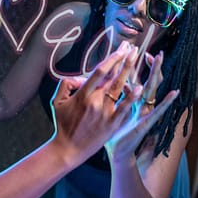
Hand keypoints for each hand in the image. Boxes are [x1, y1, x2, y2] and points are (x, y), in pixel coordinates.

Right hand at [48, 41, 149, 163]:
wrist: (68, 150)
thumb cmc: (62, 124)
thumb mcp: (57, 102)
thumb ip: (66, 84)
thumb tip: (79, 77)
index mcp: (82, 95)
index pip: (99, 72)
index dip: (111, 59)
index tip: (120, 49)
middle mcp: (95, 102)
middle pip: (112, 76)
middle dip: (123, 60)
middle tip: (132, 48)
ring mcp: (105, 113)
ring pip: (119, 88)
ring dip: (129, 72)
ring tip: (137, 59)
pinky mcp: (112, 125)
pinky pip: (124, 108)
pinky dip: (131, 97)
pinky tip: (140, 87)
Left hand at [104, 50, 176, 166]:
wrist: (118, 153)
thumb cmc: (114, 132)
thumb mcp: (113, 110)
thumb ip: (115, 96)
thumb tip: (115, 82)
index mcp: (132, 100)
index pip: (135, 78)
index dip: (134, 64)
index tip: (133, 51)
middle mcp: (141, 104)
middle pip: (147, 80)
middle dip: (151, 66)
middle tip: (156, 51)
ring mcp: (145, 112)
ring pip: (151, 89)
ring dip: (155, 74)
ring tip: (160, 60)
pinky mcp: (146, 123)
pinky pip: (157, 111)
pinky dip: (166, 102)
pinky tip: (175, 93)